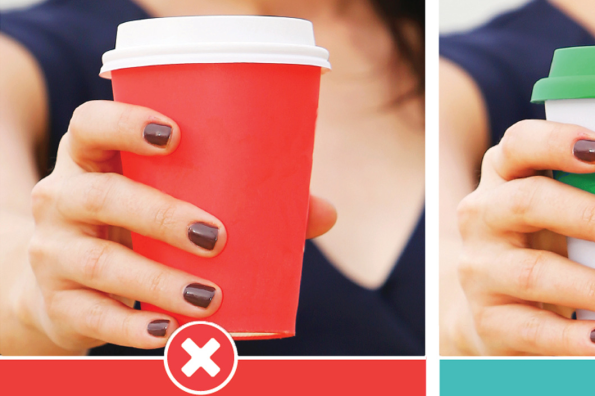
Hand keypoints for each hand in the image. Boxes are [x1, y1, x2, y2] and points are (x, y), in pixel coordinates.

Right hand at [22, 100, 335, 353]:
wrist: (65, 286)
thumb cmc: (137, 228)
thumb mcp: (170, 202)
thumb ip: (245, 200)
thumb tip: (324, 213)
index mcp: (91, 159)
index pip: (90, 125)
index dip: (125, 123)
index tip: (176, 134)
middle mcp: (62, 198)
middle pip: (102, 196)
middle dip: (162, 215)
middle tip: (217, 237)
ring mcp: (52, 253)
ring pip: (100, 264)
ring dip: (159, 282)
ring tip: (209, 296)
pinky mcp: (58, 303)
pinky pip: (93, 316)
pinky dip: (134, 329)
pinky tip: (170, 334)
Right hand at [454, 120, 594, 355]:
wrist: (500, 310)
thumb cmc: (561, 247)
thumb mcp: (589, 219)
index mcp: (508, 175)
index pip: (517, 144)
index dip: (554, 141)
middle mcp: (483, 215)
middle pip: (524, 201)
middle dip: (586, 214)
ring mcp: (480, 269)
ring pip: (532, 271)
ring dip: (594, 286)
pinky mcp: (488, 319)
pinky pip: (528, 329)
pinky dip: (573, 338)